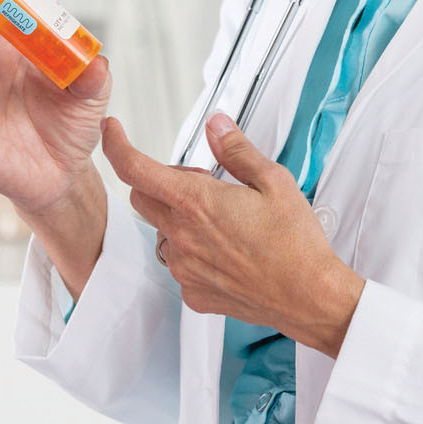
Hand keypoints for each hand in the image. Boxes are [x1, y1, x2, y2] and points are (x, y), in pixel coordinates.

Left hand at [105, 113, 364, 357]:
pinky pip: (179, 266)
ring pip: (162, 233)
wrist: (310, 297)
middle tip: (202, 184)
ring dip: (178, 221)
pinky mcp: (193, 293)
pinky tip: (226, 254)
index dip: (116, 145)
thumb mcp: (274, 181)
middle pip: (141, 198)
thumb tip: (216, 126)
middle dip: (160, 183)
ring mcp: (184, 269)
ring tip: (221, 223)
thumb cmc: (296, 243)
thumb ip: (237, 150)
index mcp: (197, 202)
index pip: (135, 169)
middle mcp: (182, 236)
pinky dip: (193, 254)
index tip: (112, 132)